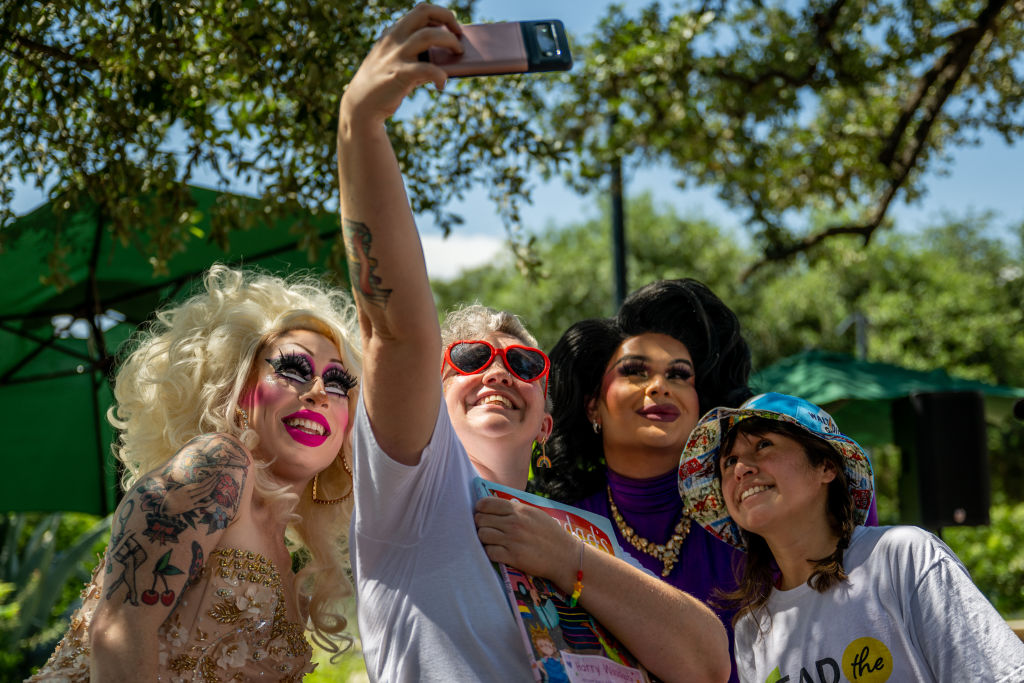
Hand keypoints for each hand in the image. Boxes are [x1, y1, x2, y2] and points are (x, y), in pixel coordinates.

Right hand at [342, 3, 462, 123]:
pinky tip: (442, 85)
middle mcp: (394, 39)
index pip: (420, 10)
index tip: (452, 26)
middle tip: (459, 34)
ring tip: (459, 53)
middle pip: (423, 11)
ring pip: (428, 35)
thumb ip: (420, 57)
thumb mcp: (399, 63)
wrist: (361, 106)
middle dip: (447, 17)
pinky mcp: (399, 74)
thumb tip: (452, 58)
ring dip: (449, 41)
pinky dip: (440, 75)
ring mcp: (396, 55)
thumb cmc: (386, 84)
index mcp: (393, 32)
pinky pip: (427, 69)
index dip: (440, 14)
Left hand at [474, 497, 577, 585]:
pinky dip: (490, 552)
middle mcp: (513, 523)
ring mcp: (512, 540)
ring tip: (491, 541)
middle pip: (481, 519)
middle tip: (486, 529)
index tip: (482, 513)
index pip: (486, 504)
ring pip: (482, 535)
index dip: (480, 508)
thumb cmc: (551, 534)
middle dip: (480, 524)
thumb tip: (496, 506)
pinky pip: (490, 552)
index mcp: (519, 510)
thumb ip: (516, 509)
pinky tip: (497, 552)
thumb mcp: (535, 514)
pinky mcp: (513, 557)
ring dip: (484, 539)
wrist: (565, 555)